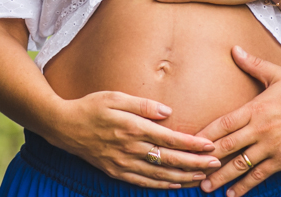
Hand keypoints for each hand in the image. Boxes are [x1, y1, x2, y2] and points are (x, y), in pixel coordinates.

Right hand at [49, 90, 223, 187]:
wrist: (64, 126)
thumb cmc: (91, 106)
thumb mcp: (116, 96)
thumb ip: (143, 105)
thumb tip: (168, 112)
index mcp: (133, 127)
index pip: (170, 138)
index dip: (192, 143)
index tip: (210, 145)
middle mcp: (130, 148)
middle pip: (170, 159)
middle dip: (196, 163)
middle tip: (216, 163)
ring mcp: (123, 163)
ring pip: (160, 174)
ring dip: (184, 176)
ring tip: (203, 176)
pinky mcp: (116, 172)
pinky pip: (144, 182)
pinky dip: (163, 184)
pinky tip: (177, 184)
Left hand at [197, 47, 280, 194]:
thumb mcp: (277, 74)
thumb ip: (253, 65)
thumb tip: (234, 49)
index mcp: (255, 109)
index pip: (223, 124)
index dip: (204, 135)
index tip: (188, 142)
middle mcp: (260, 130)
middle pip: (227, 147)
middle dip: (207, 160)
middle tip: (190, 169)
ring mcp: (272, 147)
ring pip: (241, 165)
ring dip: (222, 177)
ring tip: (206, 186)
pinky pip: (261, 175)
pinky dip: (245, 186)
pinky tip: (234, 194)